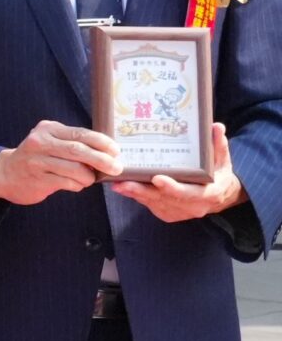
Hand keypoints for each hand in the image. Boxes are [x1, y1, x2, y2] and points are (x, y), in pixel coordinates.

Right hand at [0, 121, 117, 205]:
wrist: (4, 174)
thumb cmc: (36, 158)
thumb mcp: (50, 142)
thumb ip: (72, 143)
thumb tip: (107, 152)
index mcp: (48, 129)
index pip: (80, 133)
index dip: (101, 142)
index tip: (116, 151)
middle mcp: (40, 142)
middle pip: (78, 150)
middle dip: (102, 160)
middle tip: (116, 168)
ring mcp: (37, 161)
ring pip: (74, 169)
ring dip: (88, 177)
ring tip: (90, 179)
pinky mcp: (37, 179)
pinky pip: (67, 182)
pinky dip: (77, 185)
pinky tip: (76, 184)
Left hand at [115, 122, 245, 223]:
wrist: (220, 197)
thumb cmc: (219, 174)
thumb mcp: (222, 159)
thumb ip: (218, 144)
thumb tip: (216, 126)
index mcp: (209, 194)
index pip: (190, 193)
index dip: (173, 187)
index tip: (157, 178)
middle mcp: (194, 206)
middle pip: (165, 199)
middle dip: (143, 191)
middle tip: (123, 183)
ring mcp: (180, 212)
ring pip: (154, 203)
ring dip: (135, 194)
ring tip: (117, 183)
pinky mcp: (169, 214)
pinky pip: (151, 205)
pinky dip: (138, 197)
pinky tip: (124, 187)